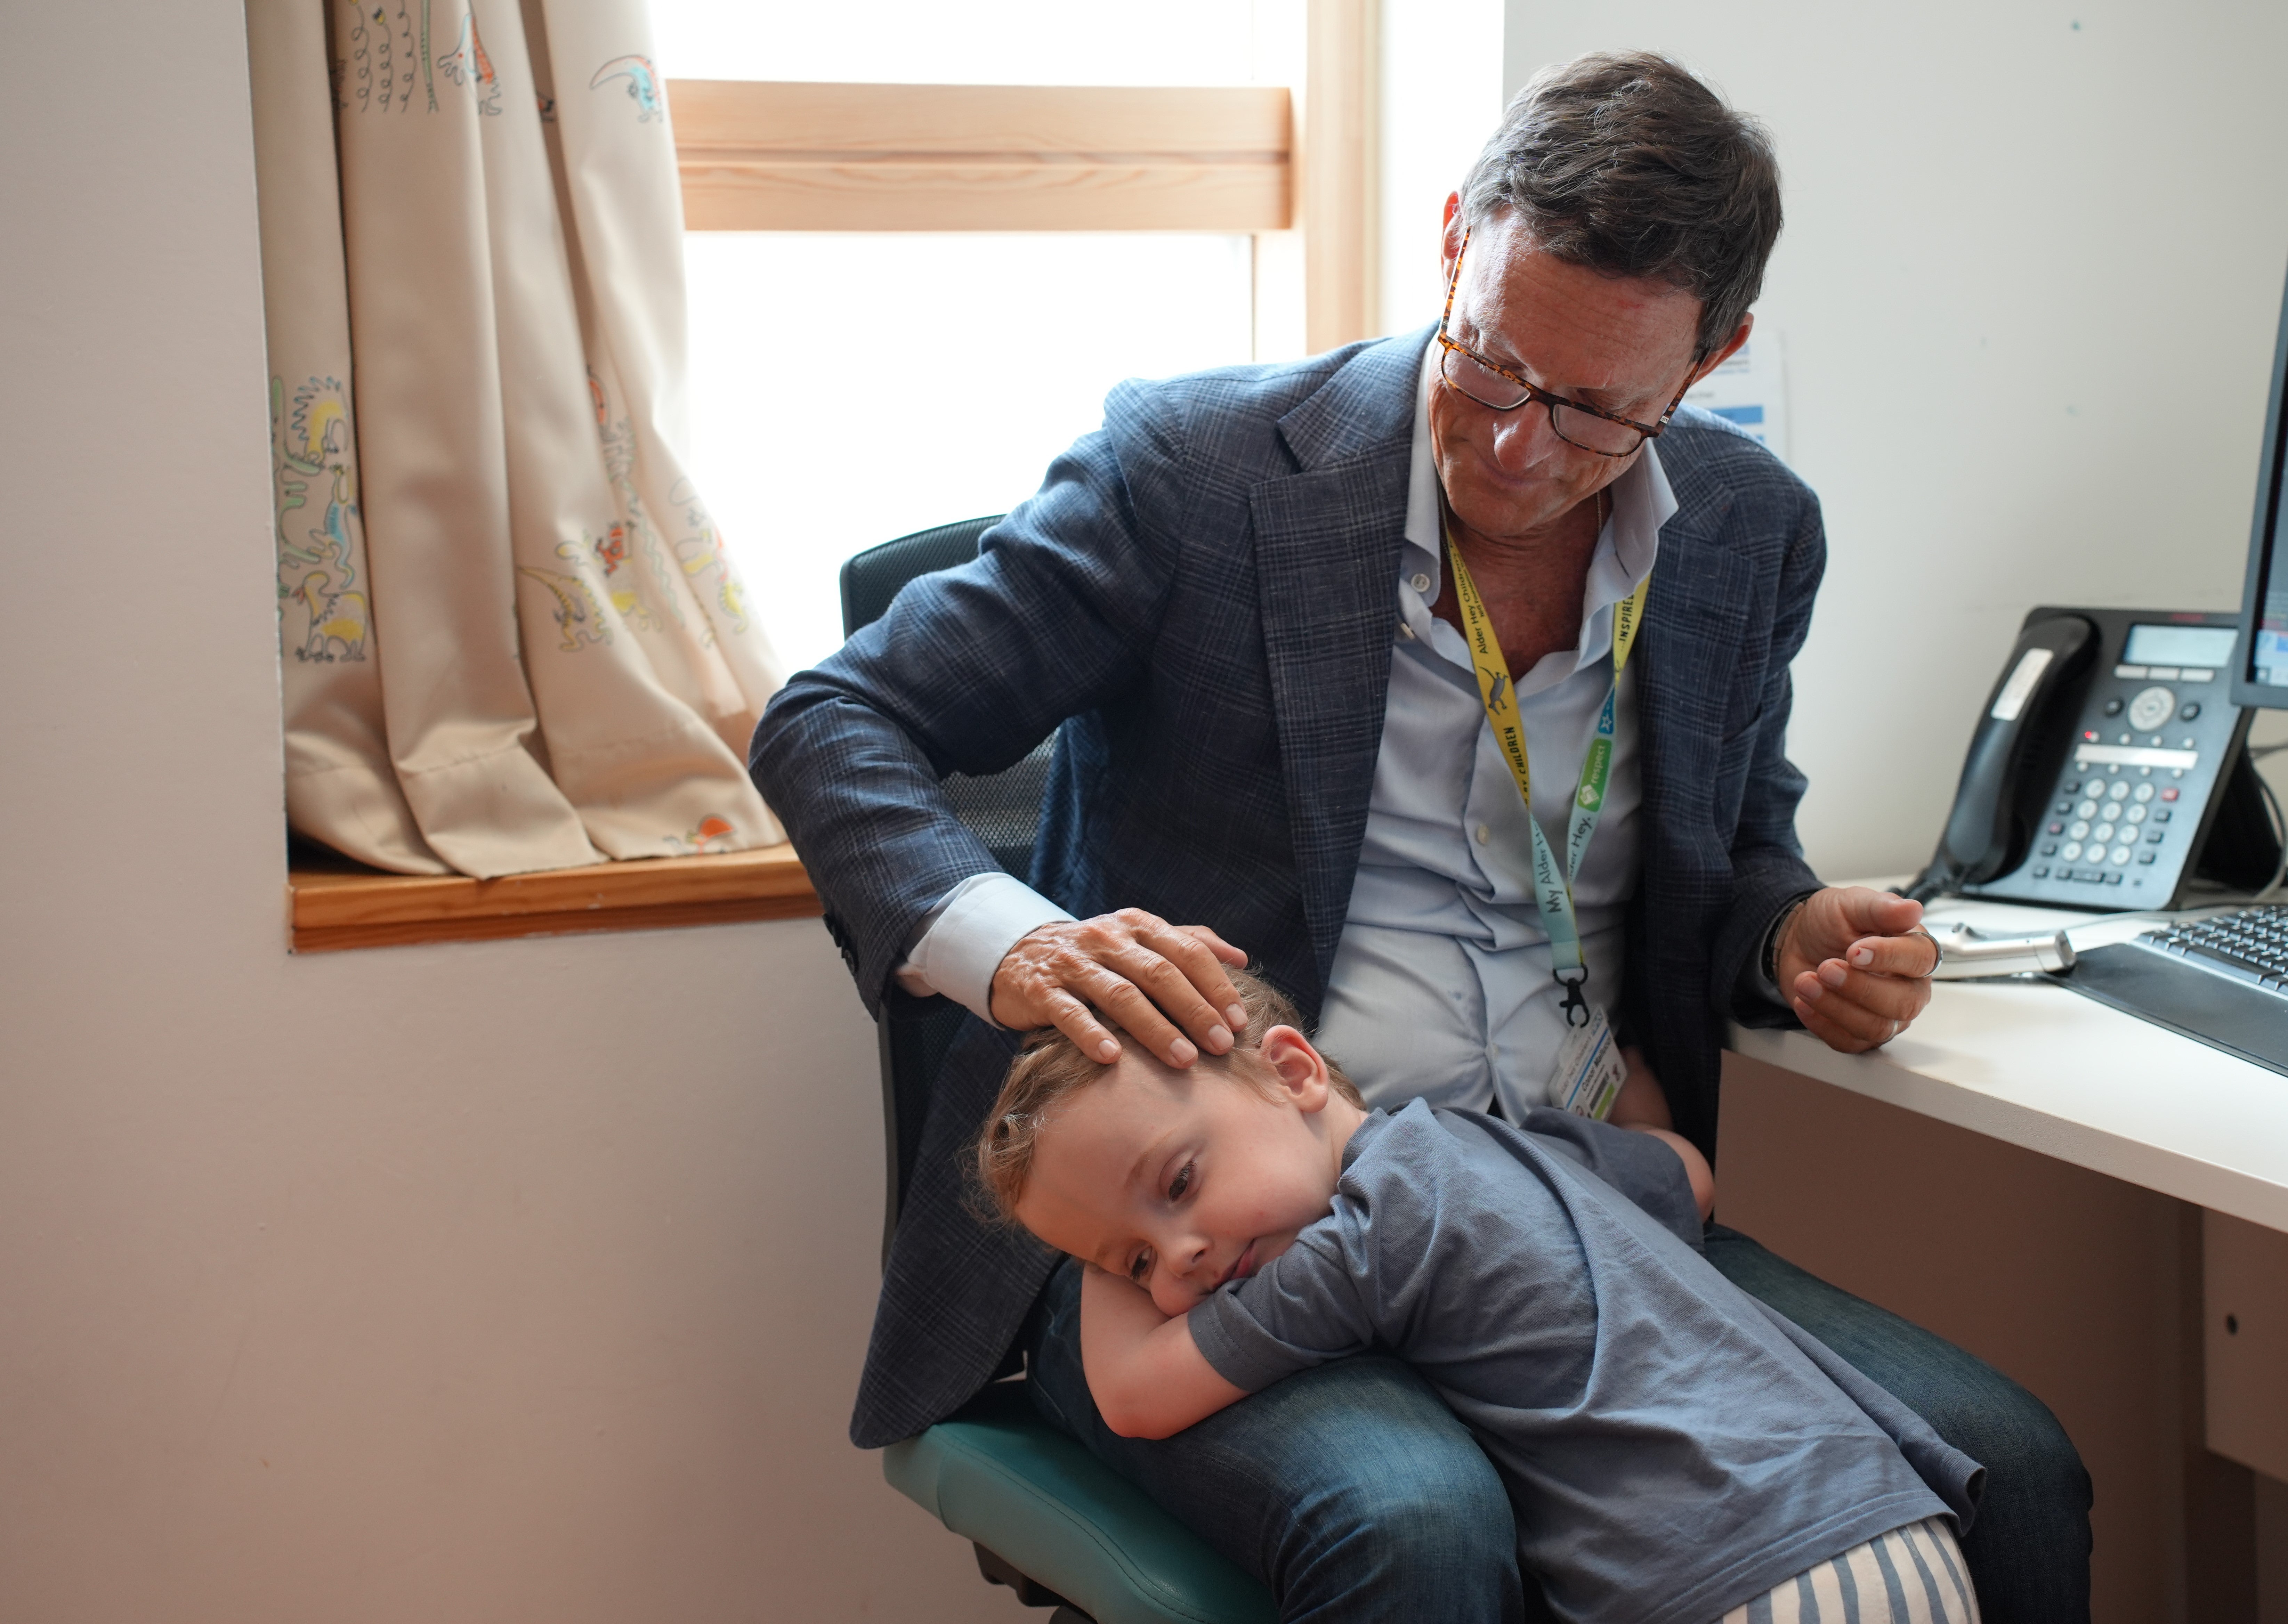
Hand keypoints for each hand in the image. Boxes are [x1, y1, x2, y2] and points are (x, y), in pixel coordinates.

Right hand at [990, 909, 1248, 1067]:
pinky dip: (1091, 1033)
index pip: (1187, 951)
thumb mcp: (1140, 938)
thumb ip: (1189, 942)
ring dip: (1155, 1029)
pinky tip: (1111, 1057)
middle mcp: (1107, 938)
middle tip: (1221, 1046)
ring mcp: (1073, 963)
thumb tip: (1241, 957)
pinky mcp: (1042, 989)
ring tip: (1184, 1060)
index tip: (1238, 1021)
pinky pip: (1069, 1012)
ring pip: (1120, 994)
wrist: (1020, 954)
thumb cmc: (1096, 955)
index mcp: (1138, 926)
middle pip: (1159, 974)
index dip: (1215, 985)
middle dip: (1194, 1011)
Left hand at [1775, 887, 1940, 1053]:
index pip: (1920, 961)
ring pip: (1876, 1027)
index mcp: (1915, 950)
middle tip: (1825, 968)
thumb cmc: (1833, 922)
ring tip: (1805, 982)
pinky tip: (1803, 1002)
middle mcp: (1909, 987)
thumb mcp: (1851, 904)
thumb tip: (1912, 910)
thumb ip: (1880, 908)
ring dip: (1835, 1006)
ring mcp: (1887, 1014)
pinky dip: (1822, 1024)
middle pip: (1903, 1003)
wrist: (1799, 941)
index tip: (1854, 951)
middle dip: (1859, 988)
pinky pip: (1849, 1042)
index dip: (1889, 958)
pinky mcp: (1860, 1032)